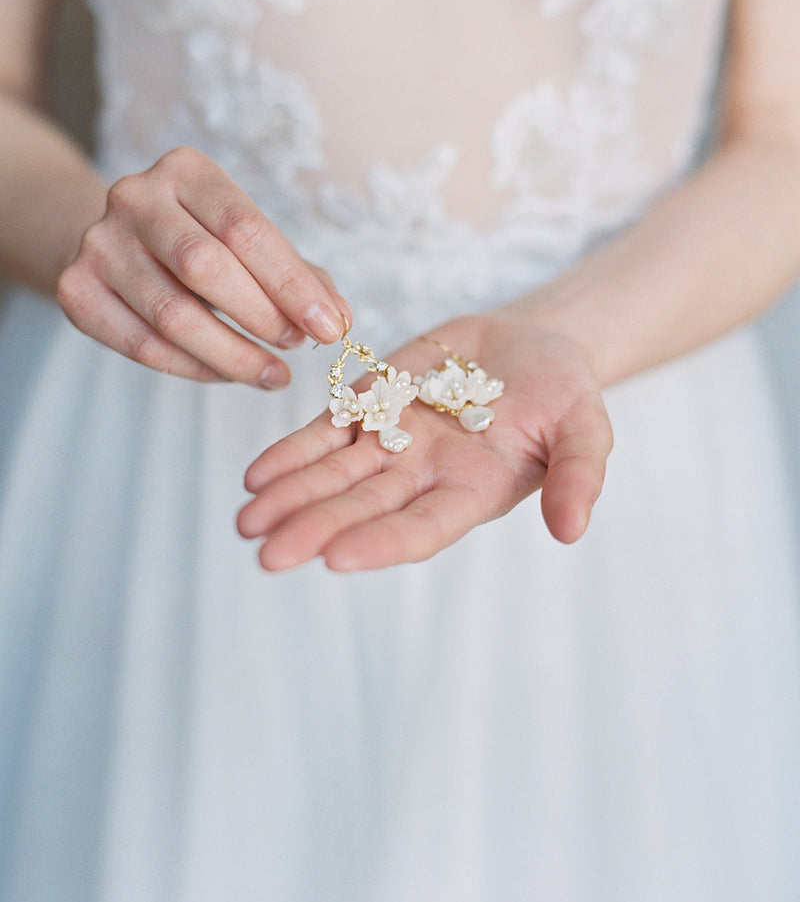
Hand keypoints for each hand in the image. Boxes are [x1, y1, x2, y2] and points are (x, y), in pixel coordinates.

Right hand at [56, 148, 350, 385]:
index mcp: (186, 170)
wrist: (114, 239)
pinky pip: (143, 345)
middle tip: (296, 348)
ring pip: (172, 315)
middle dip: (262, 316)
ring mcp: (98, 242)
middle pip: (204, 266)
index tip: (330, 326)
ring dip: (233, 355)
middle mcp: (134, 196)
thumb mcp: (249, 242)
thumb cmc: (200, 240)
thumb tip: (339, 319)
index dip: (291, 283)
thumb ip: (298, 275)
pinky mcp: (76, 290)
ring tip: (272, 373)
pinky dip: (195, 369)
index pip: (244, 228)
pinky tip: (229, 373)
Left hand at [237, 311, 612, 569]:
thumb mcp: (585, 426)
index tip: (335, 557)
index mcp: (473, 492)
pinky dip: (292, 453)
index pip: (422, 527)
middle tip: (266, 554)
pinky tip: (256, 476)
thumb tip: (572, 529)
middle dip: (314, 529)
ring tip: (245, 521)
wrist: (532, 343)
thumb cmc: (565, 393)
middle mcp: (424, 478)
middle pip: (363, 509)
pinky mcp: (373, 406)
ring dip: (289, 497)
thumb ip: (578, 473)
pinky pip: (327, 433)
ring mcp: (393, 443)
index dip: (382, 542)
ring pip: (334, 477)